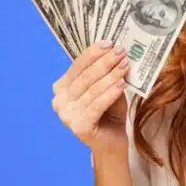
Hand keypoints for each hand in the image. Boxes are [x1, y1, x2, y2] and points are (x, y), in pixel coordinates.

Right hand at [51, 40, 130, 158]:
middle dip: (105, 62)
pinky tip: (121, 84)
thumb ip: (106, 72)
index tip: (110, 43)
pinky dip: (110, 93)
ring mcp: (67, 115)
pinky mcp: (79, 127)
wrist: (112, 142)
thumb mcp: (107, 87)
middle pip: (85, 76)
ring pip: (92, 90)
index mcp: (62, 87)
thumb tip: (115, 51)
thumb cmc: (109, 112)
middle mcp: (59, 101)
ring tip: (125, 65)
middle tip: (121, 52)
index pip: (77, 66)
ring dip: (111, 75)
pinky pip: (96, 105)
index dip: (94, 53)